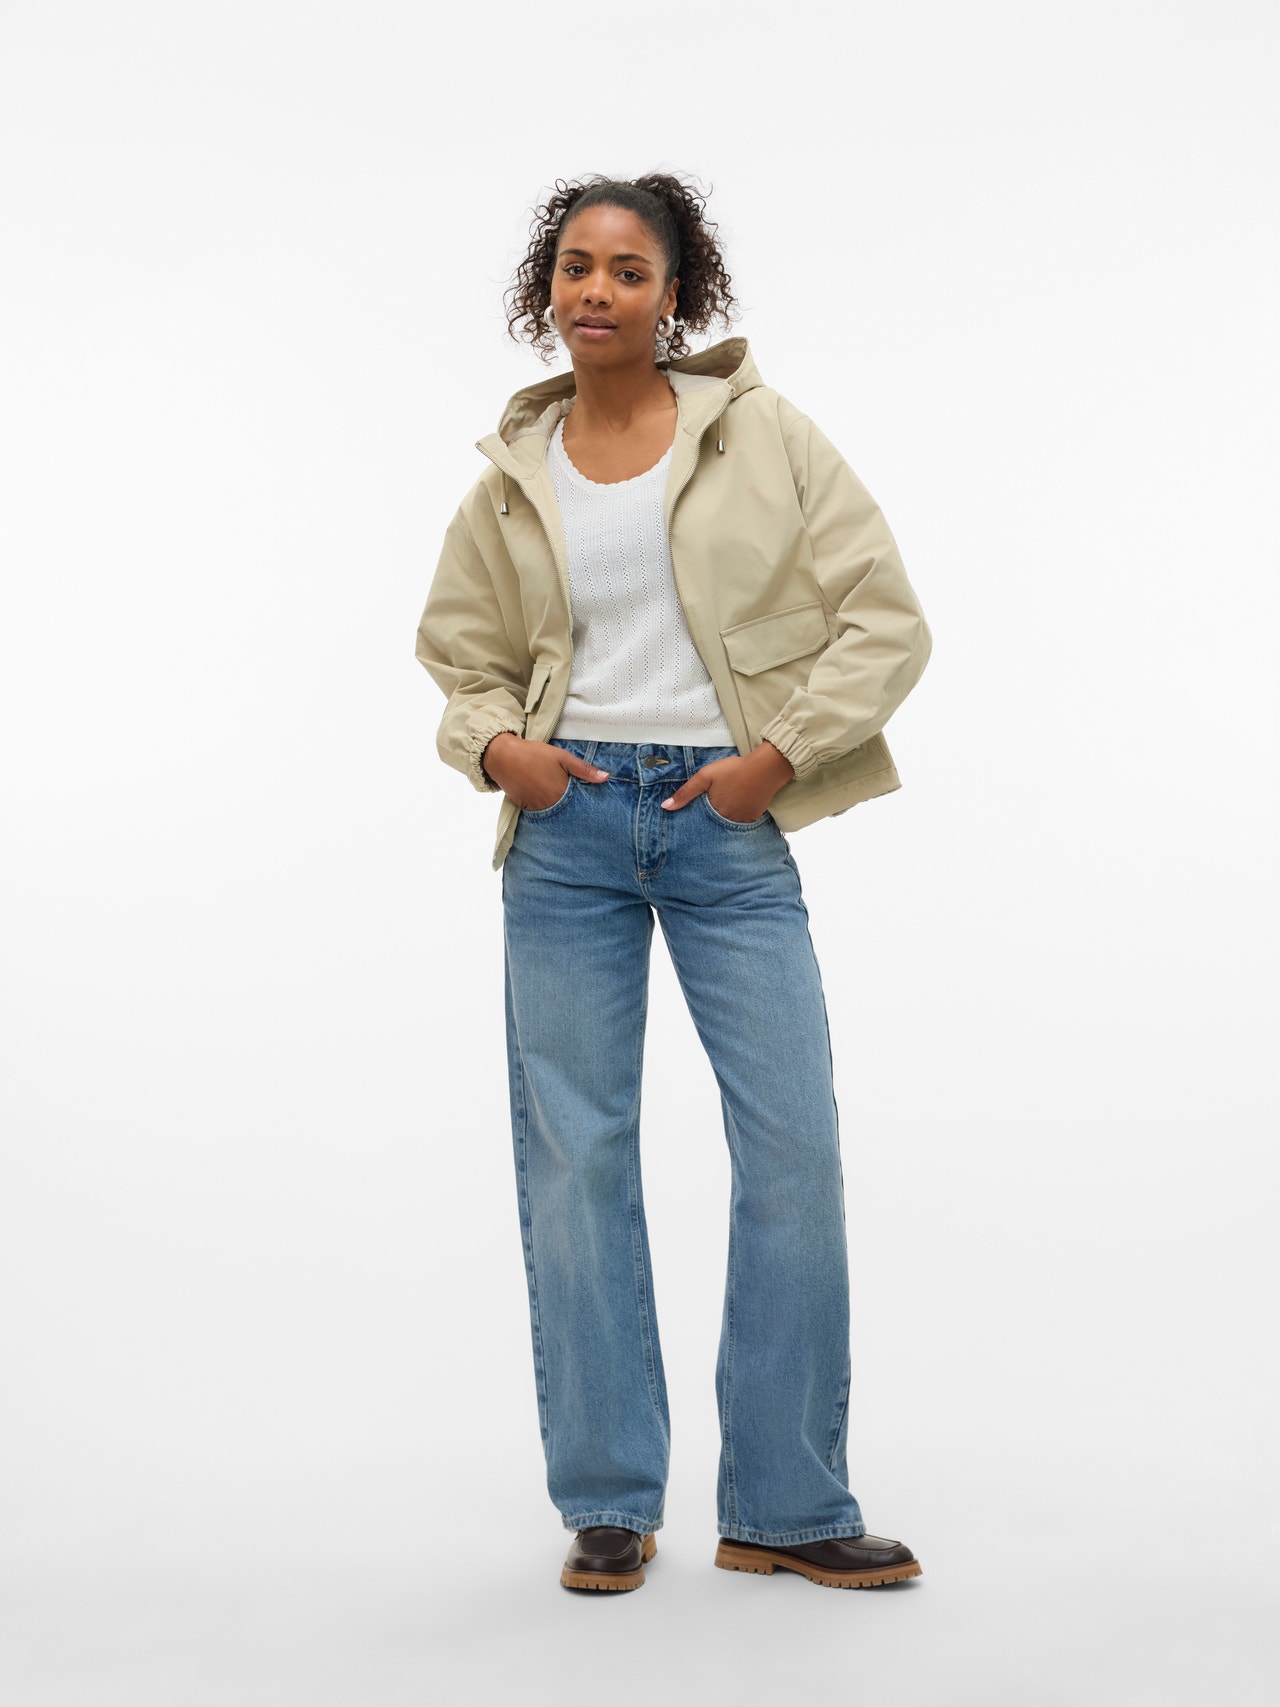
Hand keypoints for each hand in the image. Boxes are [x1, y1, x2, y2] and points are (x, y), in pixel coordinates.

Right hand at [483, 733, 609, 809]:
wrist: (502, 756)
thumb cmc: (534, 754)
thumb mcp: (562, 757)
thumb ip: (584, 769)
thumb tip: (606, 778)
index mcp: (561, 793)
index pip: (580, 806)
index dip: (586, 805)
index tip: (594, 806)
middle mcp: (549, 805)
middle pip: (567, 812)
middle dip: (574, 810)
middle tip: (579, 807)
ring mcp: (536, 809)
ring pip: (554, 814)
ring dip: (560, 811)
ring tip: (564, 804)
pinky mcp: (525, 808)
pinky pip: (540, 813)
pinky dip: (546, 809)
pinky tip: (548, 801)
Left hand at [660, 742, 794, 821]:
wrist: (766, 768)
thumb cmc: (735, 769)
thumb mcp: (706, 776)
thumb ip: (686, 792)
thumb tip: (666, 807)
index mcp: (714, 812)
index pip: (699, 823)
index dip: (695, 821)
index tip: (691, 822)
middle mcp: (728, 820)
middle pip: (713, 826)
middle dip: (708, 823)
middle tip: (707, 816)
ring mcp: (742, 821)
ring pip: (727, 826)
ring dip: (722, 821)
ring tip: (721, 810)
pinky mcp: (753, 818)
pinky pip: (741, 823)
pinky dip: (736, 818)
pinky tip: (734, 808)